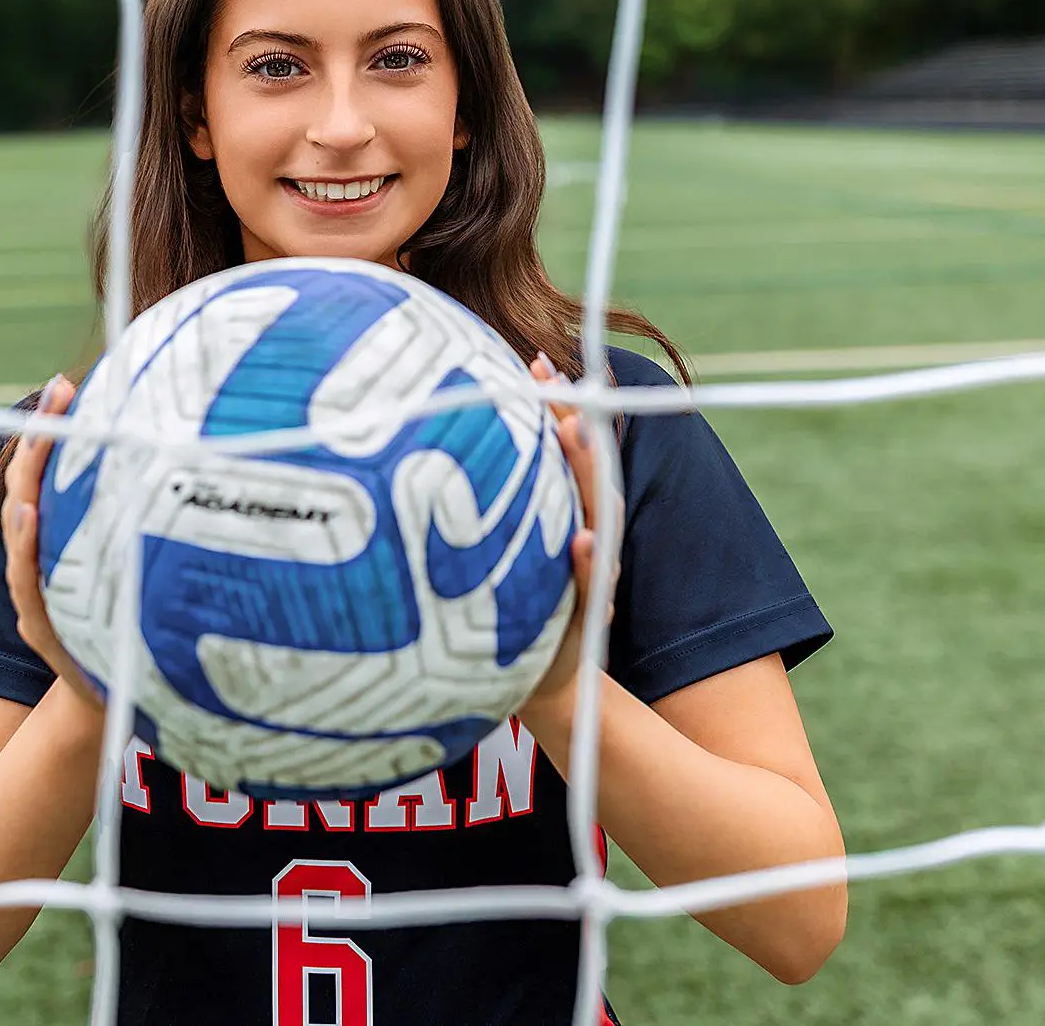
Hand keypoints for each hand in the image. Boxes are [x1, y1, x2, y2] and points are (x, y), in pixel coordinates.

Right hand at [0, 374, 104, 709]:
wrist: (106, 697)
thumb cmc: (121, 628)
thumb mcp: (122, 573)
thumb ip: (125, 529)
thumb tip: (175, 472)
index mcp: (57, 540)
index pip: (45, 475)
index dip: (51, 430)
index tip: (66, 383)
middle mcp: (39, 557)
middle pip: (28, 488)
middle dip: (40, 438)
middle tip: (58, 392)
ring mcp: (36, 589)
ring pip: (22, 526)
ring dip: (28, 482)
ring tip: (37, 440)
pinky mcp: (40, 624)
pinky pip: (28, 580)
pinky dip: (24, 544)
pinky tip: (29, 514)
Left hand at [519, 352, 620, 723]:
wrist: (542, 682)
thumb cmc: (514, 609)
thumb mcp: (506, 554)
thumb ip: (497, 505)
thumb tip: (449, 452)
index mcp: (565, 517)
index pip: (563, 452)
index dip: (553, 407)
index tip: (533, 363)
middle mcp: (584, 536)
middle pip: (584, 471)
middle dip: (570, 424)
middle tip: (555, 382)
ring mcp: (588, 573)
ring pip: (595, 514)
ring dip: (586, 474)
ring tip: (575, 432)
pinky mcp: (584, 616)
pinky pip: (590, 585)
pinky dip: (589, 561)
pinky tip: (585, 538)